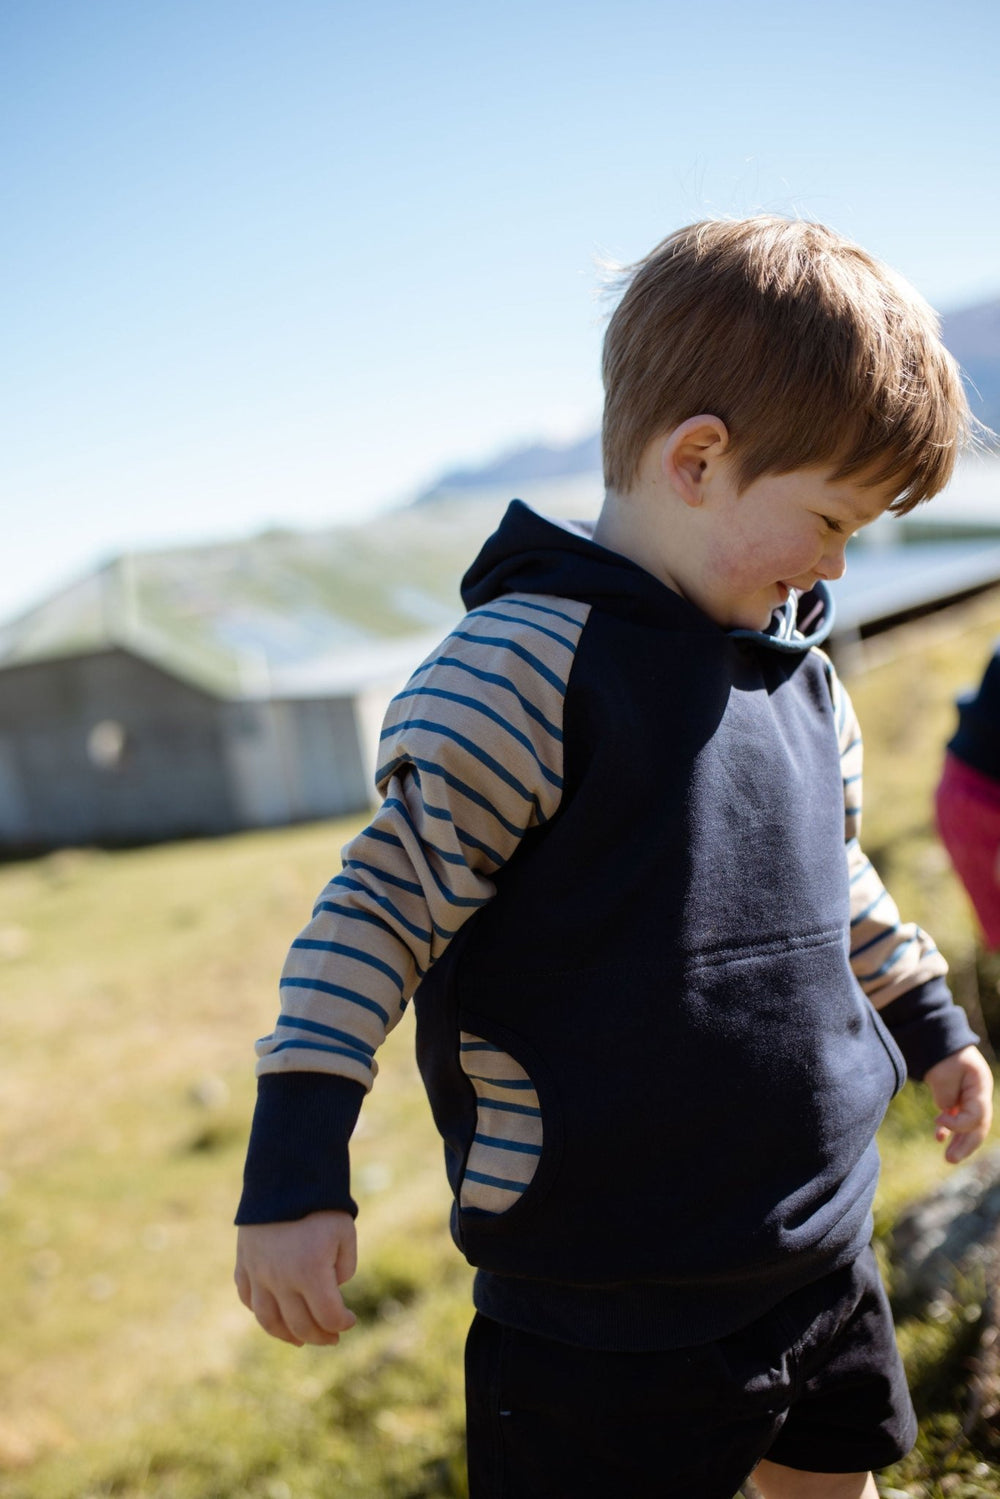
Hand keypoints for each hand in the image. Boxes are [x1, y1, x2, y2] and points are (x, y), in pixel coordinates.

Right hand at [235, 1210, 357, 1346]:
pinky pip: (247, 1297)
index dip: (342, 1324)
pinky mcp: (243, 1263)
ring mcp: (258, 1273)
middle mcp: (280, 1280)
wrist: (284, 1176)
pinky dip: (260, 1310)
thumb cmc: (321, 1206)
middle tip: (332, 1337)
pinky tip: (274, 1313)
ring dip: (286, 1335)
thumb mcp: (344, 1234)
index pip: (327, 1316)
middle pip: (299, 1326)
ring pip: (268, 1320)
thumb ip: (343, 1269)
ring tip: (301, 1339)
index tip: (351, 1321)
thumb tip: (331, 1289)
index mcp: (309, 1273)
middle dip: (320, 1336)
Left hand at [923, 1046, 993, 1164]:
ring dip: (960, 1143)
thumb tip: (946, 1113)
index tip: (938, 1120)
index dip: (959, 1124)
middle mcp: (978, 1095)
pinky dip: (949, 1130)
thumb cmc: (942, 1054)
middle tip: (951, 1159)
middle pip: (978, 1126)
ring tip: (949, 1158)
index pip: (977, 1115)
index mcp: (980, 1086)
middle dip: (966, 1144)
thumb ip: (947, 1097)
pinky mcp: (957, 1100)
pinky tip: (938, 1138)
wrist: (937, 1040)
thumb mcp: (945, 1074)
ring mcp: (970, 1099)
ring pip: (970, 1127)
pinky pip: (957, 1120)